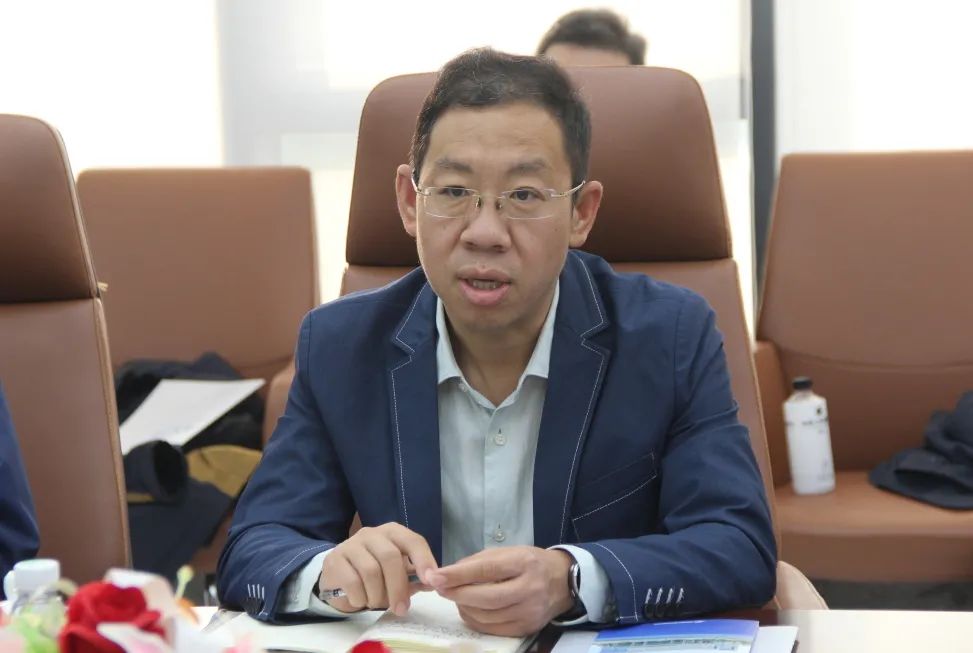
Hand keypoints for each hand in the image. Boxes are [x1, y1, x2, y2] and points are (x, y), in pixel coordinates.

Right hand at [319, 522, 437, 614]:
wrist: (338, 576)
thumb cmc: (374, 573)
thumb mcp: (397, 572)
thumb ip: (415, 576)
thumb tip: (434, 582)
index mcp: (392, 532)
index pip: (413, 540)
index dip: (424, 560)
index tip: (431, 581)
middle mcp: (372, 533)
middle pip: (390, 557)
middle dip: (399, 587)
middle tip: (402, 608)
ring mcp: (351, 544)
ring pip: (371, 571)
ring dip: (378, 595)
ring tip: (377, 603)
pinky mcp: (334, 560)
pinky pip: (352, 582)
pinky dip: (361, 598)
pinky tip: (361, 600)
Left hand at [426, 547, 574, 635]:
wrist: (563, 582)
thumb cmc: (530, 563)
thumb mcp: (509, 552)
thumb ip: (479, 561)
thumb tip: (449, 574)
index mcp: (524, 563)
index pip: (487, 569)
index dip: (458, 575)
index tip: (435, 576)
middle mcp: (530, 589)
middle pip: (485, 598)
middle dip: (457, 594)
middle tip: (440, 588)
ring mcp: (529, 612)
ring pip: (486, 616)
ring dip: (463, 607)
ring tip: (455, 597)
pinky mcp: (526, 629)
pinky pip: (492, 629)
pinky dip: (475, 620)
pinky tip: (469, 609)